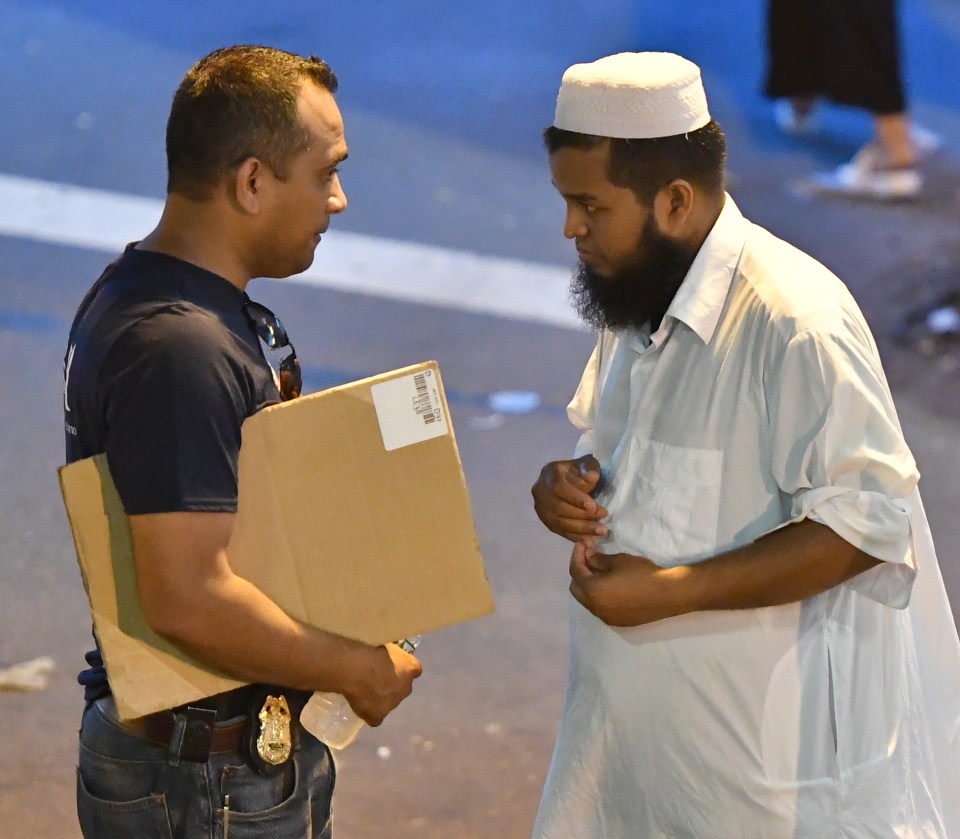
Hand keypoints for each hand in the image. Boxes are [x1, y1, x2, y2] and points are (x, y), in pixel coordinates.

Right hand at [344, 643, 421, 726]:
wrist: (356, 668)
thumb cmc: (371, 649)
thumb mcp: (387, 646)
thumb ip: (392, 655)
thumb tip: (385, 657)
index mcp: (412, 669)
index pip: (412, 670)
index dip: (400, 669)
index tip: (389, 665)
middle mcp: (406, 688)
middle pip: (401, 688)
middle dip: (391, 685)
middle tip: (375, 677)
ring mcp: (392, 704)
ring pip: (389, 702)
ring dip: (381, 698)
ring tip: (363, 689)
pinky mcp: (377, 716)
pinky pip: (376, 717)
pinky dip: (370, 712)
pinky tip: (360, 704)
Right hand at [532, 454, 608, 540]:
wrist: (572, 481)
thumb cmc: (581, 472)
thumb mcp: (588, 464)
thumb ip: (589, 468)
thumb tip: (591, 477)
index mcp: (549, 473)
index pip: (558, 487)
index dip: (575, 498)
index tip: (592, 506)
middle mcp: (540, 490)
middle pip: (558, 508)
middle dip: (582, 515)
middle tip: (603, 517)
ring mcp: (540, 508)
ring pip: (558, 523)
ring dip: (581, 529)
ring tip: (600, 531)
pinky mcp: (546, 521)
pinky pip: (559, 531)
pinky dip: (574, 536)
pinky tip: (589, 540)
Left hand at [568, 541, 689, 626]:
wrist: (668, 594)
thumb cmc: (642, 574)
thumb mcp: (618, 560)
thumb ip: (597, 559)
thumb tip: (587, 556)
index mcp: (592, 591)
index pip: (575, 571)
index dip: (577, 555)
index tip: (582, 544)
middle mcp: (595, 608)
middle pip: (576, 588)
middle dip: (579, 571)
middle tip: (589, 556)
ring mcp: (606, 617)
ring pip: (587, 600)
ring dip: (588, 584)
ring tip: (599, 570)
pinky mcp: (617, 621)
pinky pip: (600, 607)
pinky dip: (599, 596)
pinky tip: (610, 585)